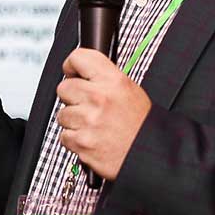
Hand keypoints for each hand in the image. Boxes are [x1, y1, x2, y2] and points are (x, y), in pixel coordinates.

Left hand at [55, 48, 150, 181]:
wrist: (151, 156)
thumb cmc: (141, 125)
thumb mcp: (130, 91)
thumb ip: (104, 79)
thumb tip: (80, 72)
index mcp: (114, 81)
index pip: (79, 58)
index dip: (72, 65)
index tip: (72, 72)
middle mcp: (100, 98)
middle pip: (63, 88)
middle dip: (72, 98)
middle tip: (87, 106)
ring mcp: (90, 120)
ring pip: (62, 114)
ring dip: (74, 122)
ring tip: (93, 126)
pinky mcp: (82, 142)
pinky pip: (64, 136)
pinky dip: (75, 140)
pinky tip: (92, 139)